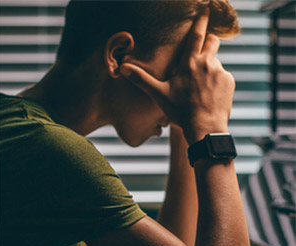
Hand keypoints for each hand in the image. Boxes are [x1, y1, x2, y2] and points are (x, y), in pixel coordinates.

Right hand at [120, 10, 234, 143]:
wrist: (204, 127)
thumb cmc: (181, 111)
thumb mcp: (159, 94)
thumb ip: (142, 80)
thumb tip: (123, 69)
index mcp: (189, 63)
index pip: (197, 35)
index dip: (201, 20)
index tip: (206, 8)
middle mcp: (207, 63)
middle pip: (213, 41)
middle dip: (209, 41)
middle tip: (201, 54)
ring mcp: (220, 72)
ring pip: (216, 62)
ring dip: (209, 69)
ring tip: (201, 87)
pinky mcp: (229, 82)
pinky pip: (224, 77)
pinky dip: (217, 82)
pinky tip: (210, 95)